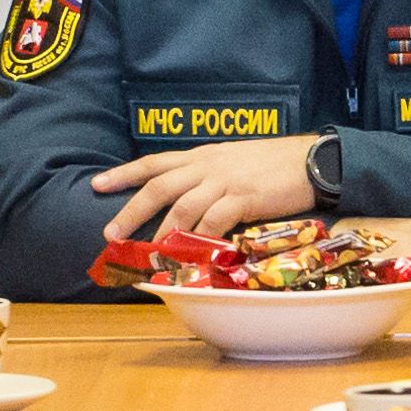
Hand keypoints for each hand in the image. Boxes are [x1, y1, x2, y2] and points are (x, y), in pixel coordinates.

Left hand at [92, 133, 320, 242]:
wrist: (313, 160)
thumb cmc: (275, 164)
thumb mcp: (234, 161)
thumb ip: (209, 175)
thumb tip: (190, 197)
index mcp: (202, 155)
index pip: (154, 162)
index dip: (123, 173)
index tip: (97, 184)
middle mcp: (207, 165)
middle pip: (159, 187)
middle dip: (131, 211)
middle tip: (111, 234)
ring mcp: (225, 181)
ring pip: (182, 206)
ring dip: (162, 232)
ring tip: (148, 253)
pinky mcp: (244, 198)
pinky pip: (214, 221)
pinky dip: (200, 239)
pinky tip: (191, 254)